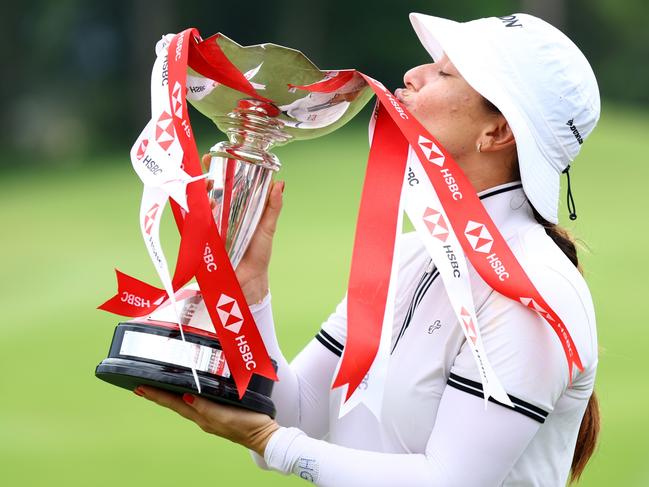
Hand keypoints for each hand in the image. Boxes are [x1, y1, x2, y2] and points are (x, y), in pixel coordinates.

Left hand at [135, 385, 279, 455]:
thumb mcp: (224, 416)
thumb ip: (205, 407)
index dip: (157, 395)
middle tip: (142, 387)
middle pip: (175, 403)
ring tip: (159, 388)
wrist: (264, 435)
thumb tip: (185, 396)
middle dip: (159, 395)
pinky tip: (189, 391)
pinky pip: (198, 401)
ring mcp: (211, 414)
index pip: (174, 403)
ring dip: (171, 395)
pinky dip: (188, 395)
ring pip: (185, 402)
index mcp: (202, 416)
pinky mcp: (221, 411)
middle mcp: (203, 416)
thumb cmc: (246, 426)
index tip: (140, 388)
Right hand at [202, 154, 284, 304]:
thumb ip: (273, 206)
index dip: (217, 169)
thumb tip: (280, 183)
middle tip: (209, 169)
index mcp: (233, 208)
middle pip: (205, 191)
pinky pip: (193, 225)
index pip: (222, 184)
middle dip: (203, 177)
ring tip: (207, 187)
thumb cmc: (258, 253)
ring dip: (199, 193)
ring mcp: (207, 227)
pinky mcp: (200, 241)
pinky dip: (196, 215)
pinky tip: (203, 207)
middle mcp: (217, 215)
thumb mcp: (267, 227)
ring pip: (197, 204)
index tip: (214, 156)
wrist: (250, 280)